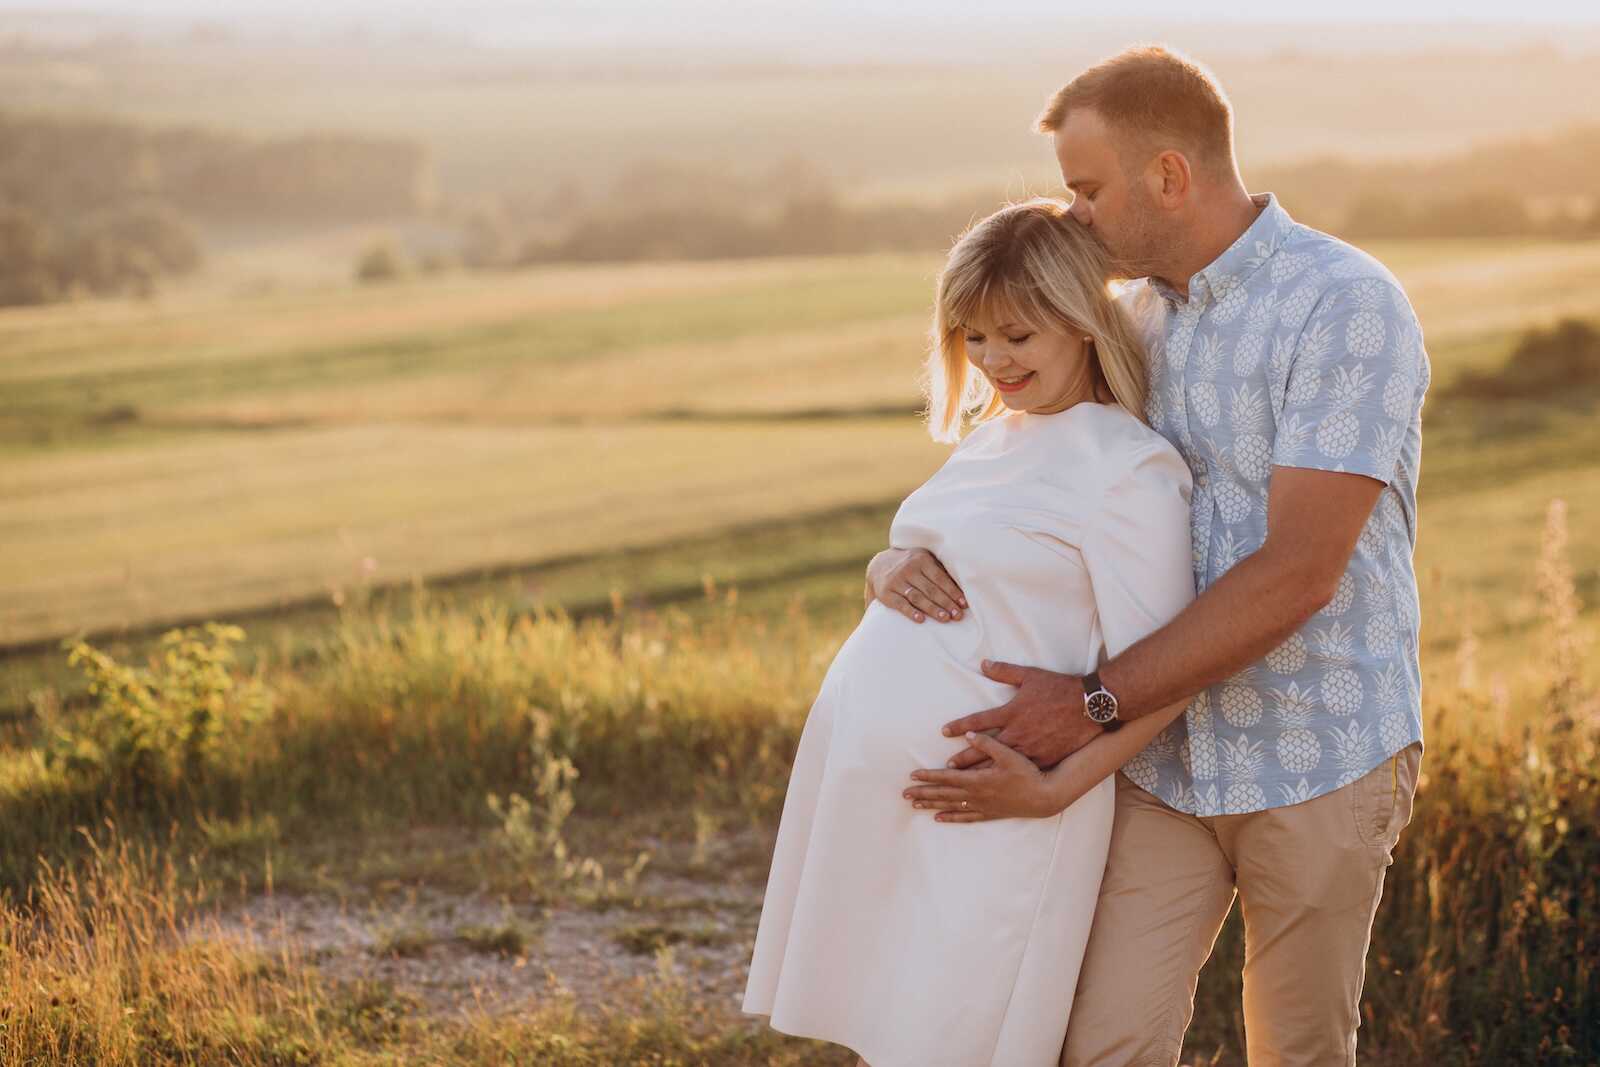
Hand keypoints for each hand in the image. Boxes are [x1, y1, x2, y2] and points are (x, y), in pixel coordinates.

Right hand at [865, 547, 965, 622]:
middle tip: (958, 616)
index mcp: (921, 559)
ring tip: (945, 619)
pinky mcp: (886, 593)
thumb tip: (964, 587)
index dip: (953, 592)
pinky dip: (911, 612)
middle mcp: (908, 568)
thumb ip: (939, 571)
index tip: (964, 604)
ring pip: (917, 597)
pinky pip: (900, 604)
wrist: (878, 565)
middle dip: (946, 603)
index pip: (940, 578)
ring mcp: (896, 580)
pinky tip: (921, 620)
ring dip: (933, 609)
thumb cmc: (911, 566)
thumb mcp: (923, 561)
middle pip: (931, 589)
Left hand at [902, 731, 1057, 820]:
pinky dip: (951, 817)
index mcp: (979, 779)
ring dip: (932, 805)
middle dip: (923, 793)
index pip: (947, 778)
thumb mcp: (1009, 753)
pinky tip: (939, 818)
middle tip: (904, 794)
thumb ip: (987, 743)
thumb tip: (967, 733)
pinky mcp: (990, 813)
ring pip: (951, 806)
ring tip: (915, 806)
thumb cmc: (1028, 773)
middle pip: (944, 794)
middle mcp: (977, 795)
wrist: (1045, 796)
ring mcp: (982, 806)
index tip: (912, 776)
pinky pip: (965, 817)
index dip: (929, 776)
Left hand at [941, 660, 1098, 768]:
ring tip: (964, 782)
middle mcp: (1017, 733)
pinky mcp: (1044, 759)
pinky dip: (1006, 779)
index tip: (944, 731)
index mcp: (1011, 713)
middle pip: (984, 749)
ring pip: (1000, 765)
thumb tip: (984, 664)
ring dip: (980, 772)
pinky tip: (996, 787)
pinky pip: (1021, 772)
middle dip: (963, 758)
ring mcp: (1031, 749)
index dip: (960, 726)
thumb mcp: (1030, 675)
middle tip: (946, 767)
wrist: (1089, 706)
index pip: (978, 721)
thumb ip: (1004, 671)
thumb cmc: (1060, 688)